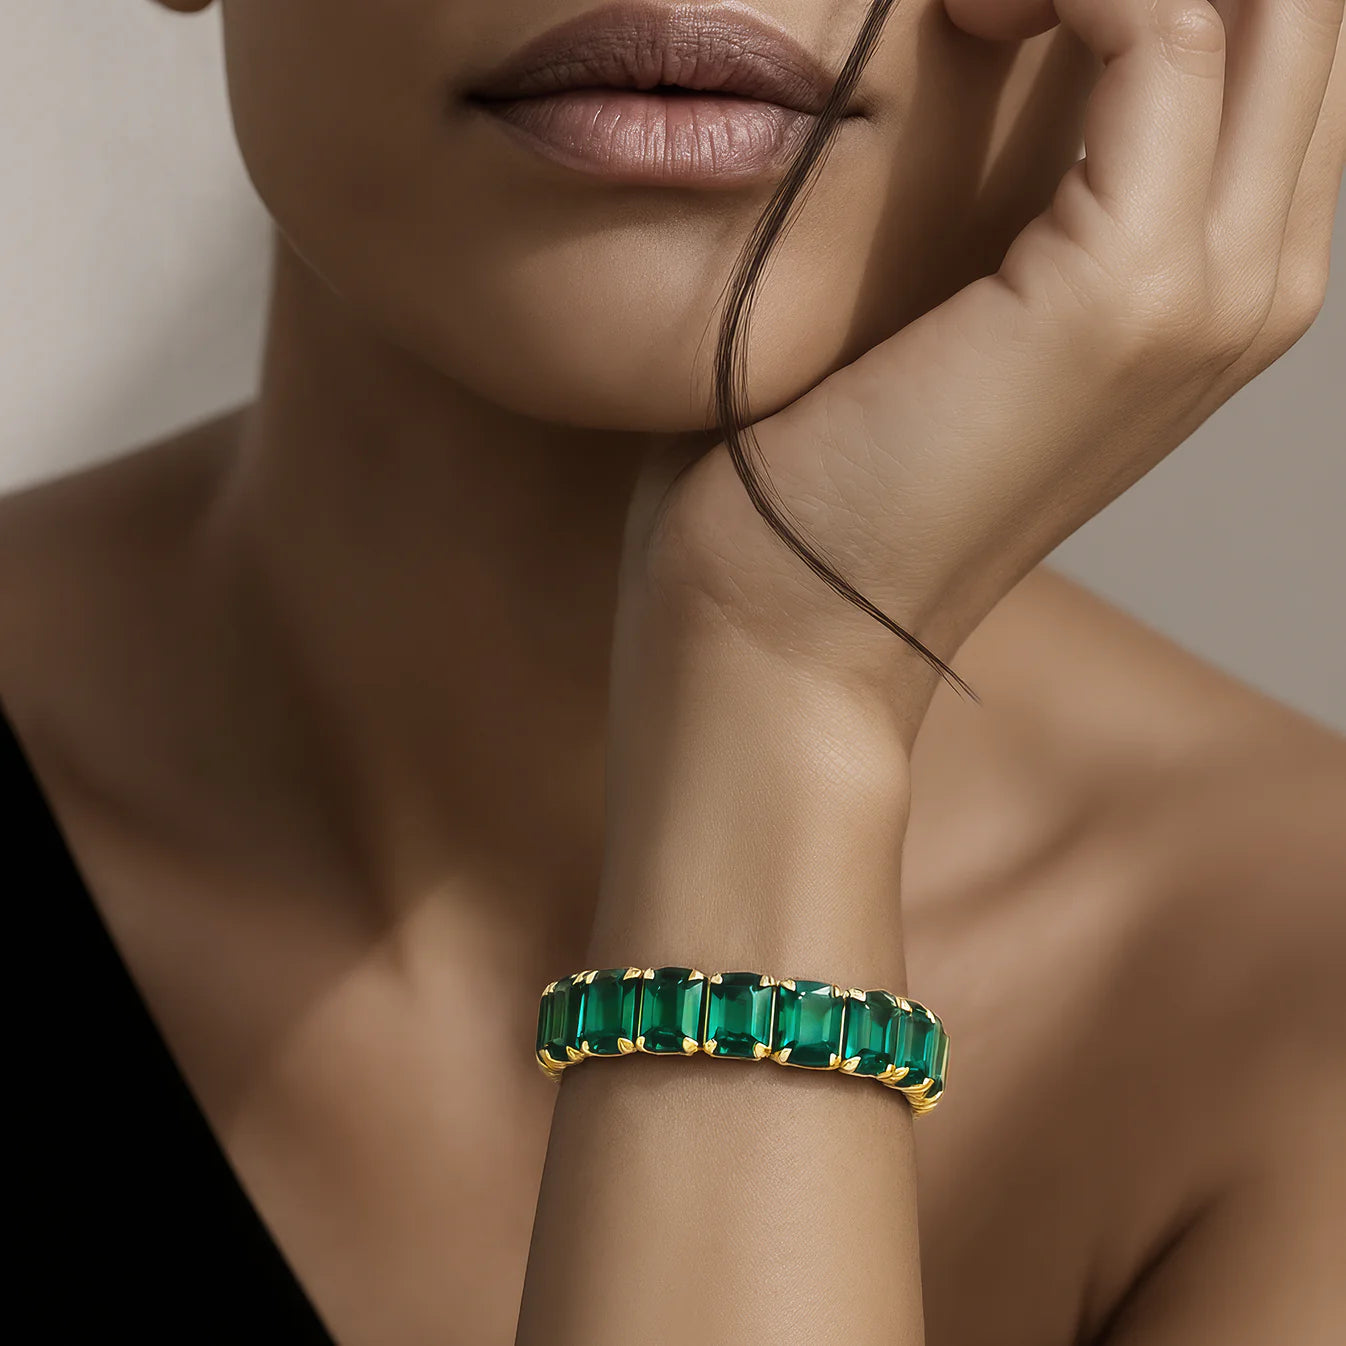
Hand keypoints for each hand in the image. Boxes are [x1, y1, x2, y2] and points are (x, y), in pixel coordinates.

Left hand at [632, 0, 1344, 743]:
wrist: (786, 624)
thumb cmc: (824, 468)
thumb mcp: (949, 296)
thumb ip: (1024, 176)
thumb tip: (1009, 21)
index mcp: (1219, 279)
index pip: (1272, 30)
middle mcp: (1255, 279)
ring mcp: (1211, 290)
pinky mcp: (1127, 291)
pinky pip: (1164, 21)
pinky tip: (966, 8)